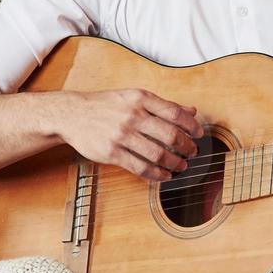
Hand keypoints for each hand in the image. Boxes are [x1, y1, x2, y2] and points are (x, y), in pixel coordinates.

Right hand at [58, 89, 204, 181]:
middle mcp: (132, 115)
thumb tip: (192, 111)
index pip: (174, 112)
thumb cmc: (106, 105)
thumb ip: (163, 105)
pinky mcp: (111, 153)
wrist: (73, 114)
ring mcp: (121, 135)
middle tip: (193, 152)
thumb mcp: (135, 97)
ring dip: (174, 163)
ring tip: (181, 166)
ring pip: (157, 153)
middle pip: (170, 134)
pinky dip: (156, 174)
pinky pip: (140, 167)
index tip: (199, 134)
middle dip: (186, 147)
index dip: (192, 125)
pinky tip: (164, 175)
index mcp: (140, 98)